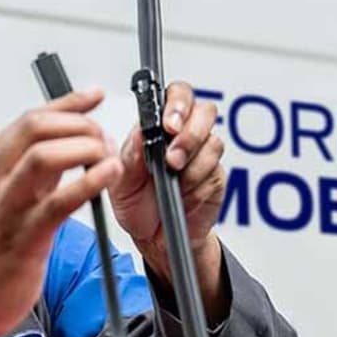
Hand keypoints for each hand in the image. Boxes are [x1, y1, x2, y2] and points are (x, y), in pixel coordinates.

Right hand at [0, 88, 121, 336]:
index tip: (94, 97)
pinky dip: (89, 182)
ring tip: (108, 159)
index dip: (67, 103)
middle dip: (79, 124)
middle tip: (103, 139)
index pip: (28, 120)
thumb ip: (23, 177)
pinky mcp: (22, 239)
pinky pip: (60, 201)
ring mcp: (2, 210)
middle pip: (37, 127)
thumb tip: (61, 150)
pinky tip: (107, 177)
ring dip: (86, 148)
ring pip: (46, 155)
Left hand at [110, 81, 226, 263]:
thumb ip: (129, 158)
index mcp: (158, 128)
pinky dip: (197, 185)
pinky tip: (184, 195)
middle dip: (190, 133)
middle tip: (173, 158)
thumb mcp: (121, 184)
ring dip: (192, 163)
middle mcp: (184, 136)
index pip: (176, 96)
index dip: (177, 104)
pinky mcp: (214, 176)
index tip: (169, 125)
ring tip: (175, 180)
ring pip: (212, 142)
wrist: (155, 240)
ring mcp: (202, 155)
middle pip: (204, 111)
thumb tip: (139, 133)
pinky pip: (215, 171)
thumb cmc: (137, 207)